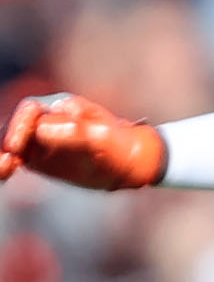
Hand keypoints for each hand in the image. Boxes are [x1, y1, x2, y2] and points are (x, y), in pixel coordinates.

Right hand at [0, 93, 166, 188]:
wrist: (132, 162)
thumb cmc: (120, 145)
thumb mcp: (102, 138)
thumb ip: (73, 132)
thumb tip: (41, 131)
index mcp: (60, 108)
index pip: (30, 111)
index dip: (19, 127)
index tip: (14, 147)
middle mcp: (46, 120)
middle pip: (15, 125)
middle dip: (7, 139)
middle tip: (5, 163)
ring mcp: (41, 139)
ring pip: (13, 142)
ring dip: (3, 154)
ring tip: (3, 170)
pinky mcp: (41, 158)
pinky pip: (18, 159)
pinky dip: (7, 165)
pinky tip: (4, 173)